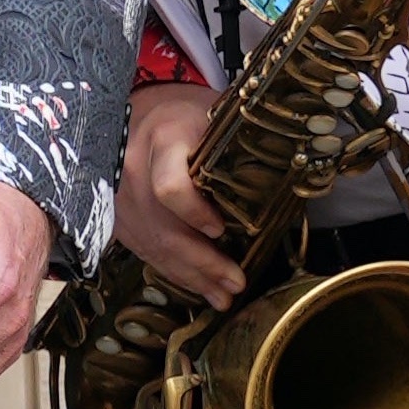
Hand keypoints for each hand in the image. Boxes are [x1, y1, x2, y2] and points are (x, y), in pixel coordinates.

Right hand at [110, 83, 247, 302]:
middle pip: (164, 228)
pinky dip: (174, 272)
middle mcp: (134, 171)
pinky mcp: (117, 217)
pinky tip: (198, 287)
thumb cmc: (183, 113)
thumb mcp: (212, 112)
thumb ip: (237, 141)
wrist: (133, 111)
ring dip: (191, 276)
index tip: (220, 229)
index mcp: (163, 139)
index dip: (194, 213)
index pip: (170, 187)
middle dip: (202, 262)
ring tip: (223, 296)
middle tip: (235, 281)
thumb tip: (291, 167)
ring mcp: (120, 198)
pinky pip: (145, 250)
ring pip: (154, 246)